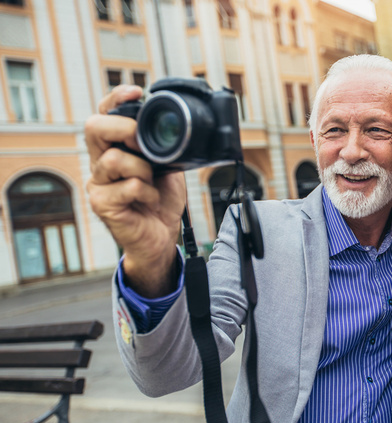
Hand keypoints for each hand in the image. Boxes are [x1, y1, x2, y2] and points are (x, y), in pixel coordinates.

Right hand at [85, 85, 185, 296]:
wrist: (160, 238)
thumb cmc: (160, 202)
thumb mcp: (168, 168)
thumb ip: (163, 148)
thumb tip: (174, 128)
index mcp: (115, 149)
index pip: (105, 115)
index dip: (116, 99)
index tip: (137, 91)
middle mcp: (101, 163)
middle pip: (93, 128)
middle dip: (122, 129)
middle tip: (141, 142)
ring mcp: (98, 184)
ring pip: (114, 159)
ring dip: (143, 170)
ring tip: (152, 185)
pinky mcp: (102, 204)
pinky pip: (127, 186)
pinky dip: (147, 192)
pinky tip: (150, 201)